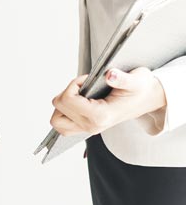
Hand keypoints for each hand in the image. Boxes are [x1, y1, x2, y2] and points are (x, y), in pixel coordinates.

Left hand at [51, 68, 167, 136]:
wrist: (147, 99)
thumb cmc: (140, 88)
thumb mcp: (135, 80)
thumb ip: (122, 78)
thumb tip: (110, 75)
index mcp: (101, 116)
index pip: (67, 100)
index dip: (73, 85)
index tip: (87, 80)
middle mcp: (92, 126)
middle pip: (58, 109)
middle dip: (67, 93)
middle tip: (83, 86)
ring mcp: (88, 129)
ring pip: (56, 120)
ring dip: (62, 105)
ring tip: (79, 95)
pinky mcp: (85, 127)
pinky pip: (63, 124)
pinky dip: (64, 112)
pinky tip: (77, 102)